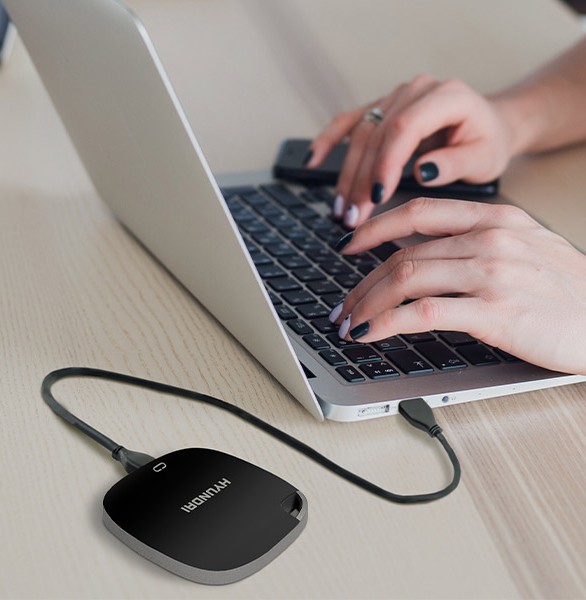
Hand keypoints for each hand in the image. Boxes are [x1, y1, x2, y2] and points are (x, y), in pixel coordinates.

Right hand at [307, 76, 515, 227]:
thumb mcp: (484, 159)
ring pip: (360, 134)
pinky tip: (312, 160)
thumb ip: (455, 163)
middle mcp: (415, 91)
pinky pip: (348, 123)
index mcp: (445, 97)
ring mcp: (395, 97)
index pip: (404, 128)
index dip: (385, 164)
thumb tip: (421, 171)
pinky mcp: (381, 109)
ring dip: (345, 174)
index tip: (375, 198)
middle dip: (361, 179)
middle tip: (353, 216)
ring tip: (341, 209)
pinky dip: (328, 141)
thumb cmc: (487, 143)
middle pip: (376, 134)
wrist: (489, 126)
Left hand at [331, 197, 585, 374]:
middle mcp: (490, 238)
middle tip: (343, 304)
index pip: (418, 212)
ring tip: (349, 323)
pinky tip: (369, 333)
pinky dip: (386, 322)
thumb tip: (423, 255)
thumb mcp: (525, 247)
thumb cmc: (569, 290)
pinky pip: (423, 312)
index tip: (349, 243)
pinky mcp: (495, 312)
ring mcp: (492, 273)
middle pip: (404, 253)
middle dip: (362, 282)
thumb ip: (476, 242)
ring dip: (367, 303)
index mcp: (496, 218)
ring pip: (406, 278)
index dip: (374, 227)